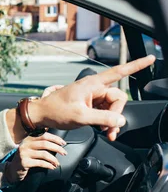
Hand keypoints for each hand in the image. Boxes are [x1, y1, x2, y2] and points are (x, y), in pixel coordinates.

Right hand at [4, 133, 66, 184]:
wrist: (13, 169)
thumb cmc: (25, 158)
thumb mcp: (30, 148)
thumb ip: (39, 142)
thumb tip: (55, 139)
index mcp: (28, 139)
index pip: (44, 135)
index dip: (55, 139)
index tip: (63, 143)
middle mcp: (25, 144)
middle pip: (45, 144)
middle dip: (57, 148)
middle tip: (64, 153)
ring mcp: (24, 153)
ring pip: (44, 154)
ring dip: (54, 159)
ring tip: (57, 163)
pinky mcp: (24, 162)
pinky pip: (40, 163)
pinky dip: (48, 165)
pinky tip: (52, 167)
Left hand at [29, 55, 154, 140]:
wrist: (42, 115)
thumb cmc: (56, 111)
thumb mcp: (81, 117)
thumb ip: (103, 119)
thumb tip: (120, 120)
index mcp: (92, 84)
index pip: (118, 72)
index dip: (136, 65)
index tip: (150, 58)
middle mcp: (94, 88)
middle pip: (118, 98)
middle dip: (116, 115)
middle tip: (109, 129)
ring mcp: (92, 97)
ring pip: (112, 108)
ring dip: (111, 121)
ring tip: (104, 132)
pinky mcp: (90, 105)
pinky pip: (105, 112)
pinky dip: (105, 122)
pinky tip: (102, 130)